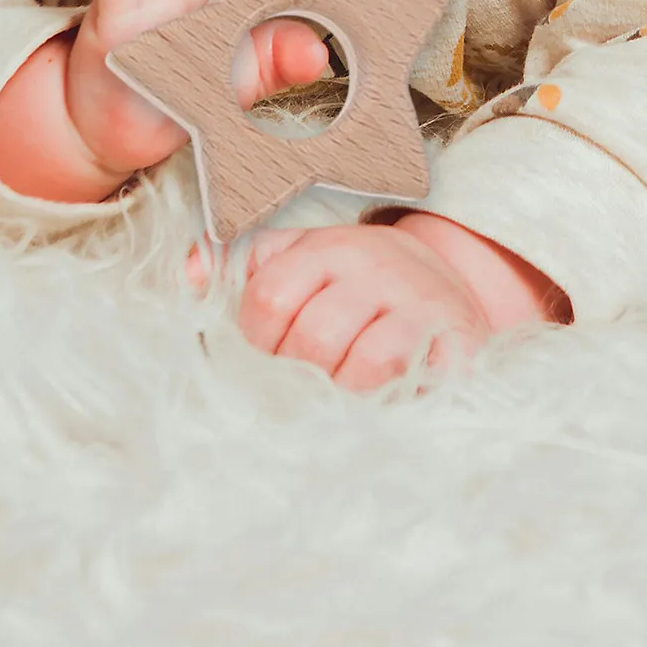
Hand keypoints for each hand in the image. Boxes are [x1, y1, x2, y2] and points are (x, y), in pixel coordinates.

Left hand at [188, 224, 493, 392]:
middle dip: (301, 372)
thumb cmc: (358, 284)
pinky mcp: (456, 341)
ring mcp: (419, 303)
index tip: (273, 349)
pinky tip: (382, 394)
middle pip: (313, 338)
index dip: (259, 338)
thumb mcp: (301, 259)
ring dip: (345, 388)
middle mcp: (375, 266)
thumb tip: (190, 273)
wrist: (449, 286)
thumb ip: (242, 266)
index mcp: (328, 247)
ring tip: (345, 384)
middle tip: (310, 374)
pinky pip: (408, 380)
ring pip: (362, 364)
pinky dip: (386, 398)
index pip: (269, 297)